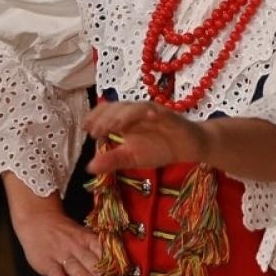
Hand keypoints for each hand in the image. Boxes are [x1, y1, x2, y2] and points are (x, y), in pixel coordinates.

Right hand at [5, 187, 101, 275]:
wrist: (38, 221)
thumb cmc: (64, 232)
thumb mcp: (81, 235)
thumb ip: (94, 250)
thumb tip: (110, 268)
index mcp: (87, 239)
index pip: (101, 249)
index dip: (109, 260)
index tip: (117, 270)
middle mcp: (76, 247)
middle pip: (88, 259)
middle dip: (96, 269)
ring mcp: (60, 254)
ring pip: (72, 265)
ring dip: (80, 273)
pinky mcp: (46, 262)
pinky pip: (53, 270)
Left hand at [83, 100, 208, 173]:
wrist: (189, 147)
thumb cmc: (160, 148)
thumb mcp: (132, 158)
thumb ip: (112, 160)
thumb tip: (88, 167)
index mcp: (126, 120)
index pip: (107, 112)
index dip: (95, 117)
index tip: (86, 129)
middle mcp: (137, 113)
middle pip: (118, 107)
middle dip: (105, 118)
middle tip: (96, 132)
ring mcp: (153, 112)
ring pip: (136, 107)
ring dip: (124, 115)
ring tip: (114, 127)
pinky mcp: (170, 116)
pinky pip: (160, 112)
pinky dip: (153, 112)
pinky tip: (147, 117)